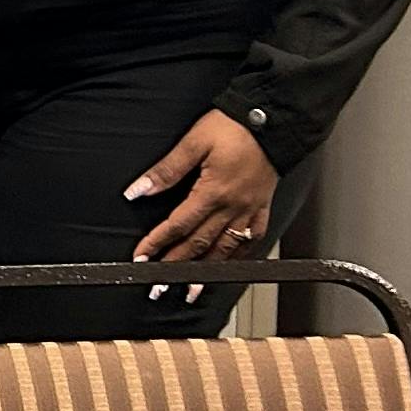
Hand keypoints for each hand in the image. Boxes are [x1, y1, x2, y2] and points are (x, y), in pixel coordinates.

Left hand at [127, 109, 278, 301]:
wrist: (272, 121)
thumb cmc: (233, 127)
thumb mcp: (193, 142)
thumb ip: (166, 170)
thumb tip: (138, 191)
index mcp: (213, 191)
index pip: (178, 225)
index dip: (157, 243)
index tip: (141, 258)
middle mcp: (233, 207)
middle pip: (200, 244)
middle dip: (176, 267)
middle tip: (159, 286)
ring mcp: (251, 211)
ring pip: (226, 249)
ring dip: (205, 271)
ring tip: (190, 289)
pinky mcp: (263, 209)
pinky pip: (251, 241)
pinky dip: (237, 258)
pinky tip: (227, 266)